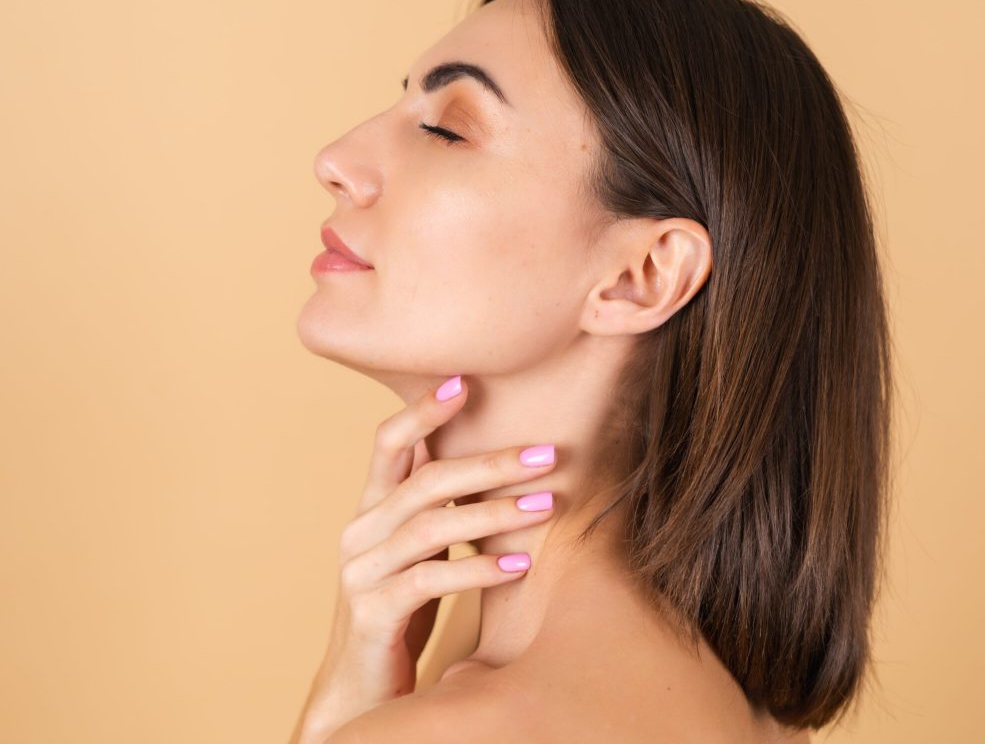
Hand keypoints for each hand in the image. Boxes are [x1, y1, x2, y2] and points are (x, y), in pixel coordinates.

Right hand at [287, 375, 557, 742]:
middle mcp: (359, 531)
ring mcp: (361, 572)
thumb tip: (478, 451)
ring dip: (492, 513)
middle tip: (546, 455)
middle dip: (488, 463)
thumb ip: (431, 502)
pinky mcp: (373, 612)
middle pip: (423, 480)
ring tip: (545, 506)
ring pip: (429, 527)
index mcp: (370, 508)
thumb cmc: (400, 603)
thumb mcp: (414, 546)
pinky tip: (519, 566)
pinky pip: (429, 580)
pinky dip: (477, 568)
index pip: (387, 443)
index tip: (466, 381)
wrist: (362, 683)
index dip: (423, 411)